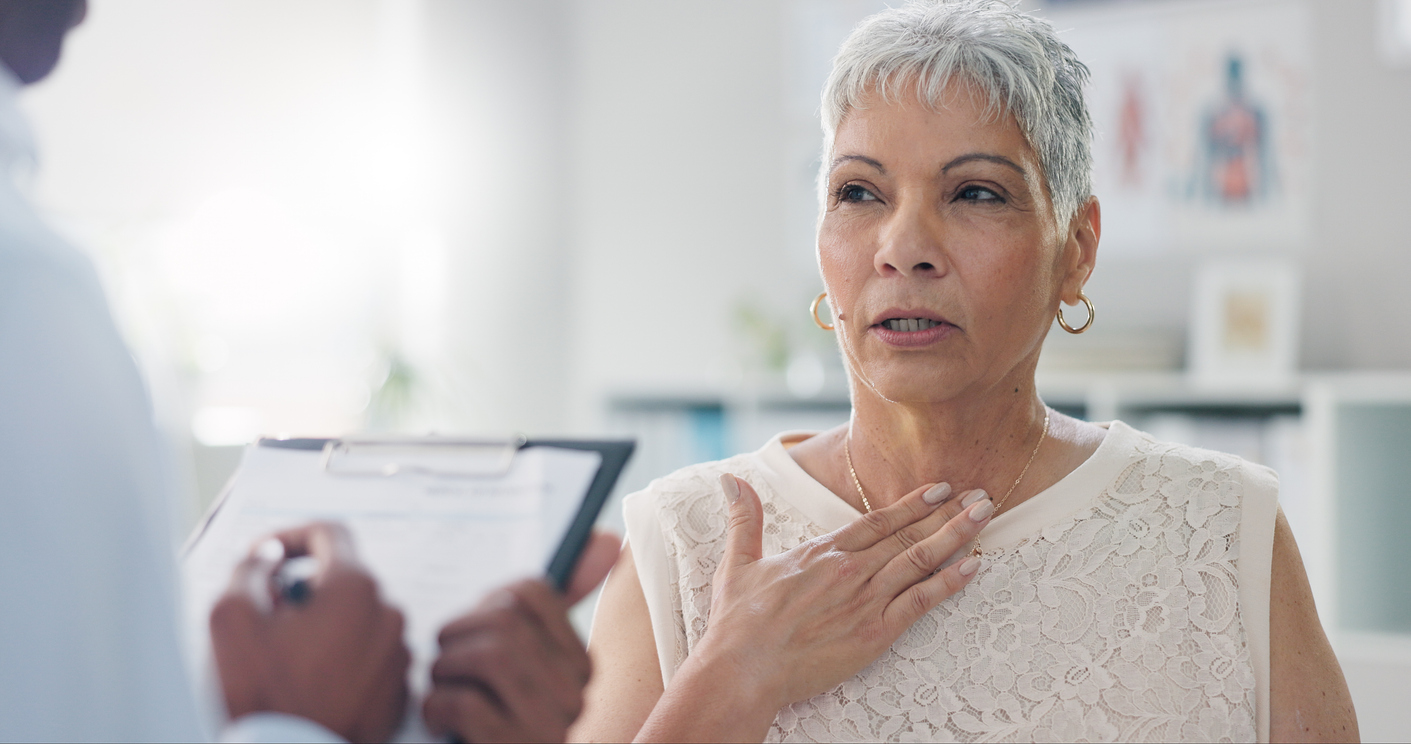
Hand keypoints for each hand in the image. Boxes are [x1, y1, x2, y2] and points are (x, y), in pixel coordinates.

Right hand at [210, 522, 409, 743]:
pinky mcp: (399, 691)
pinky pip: (369, 658)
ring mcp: (399, 655)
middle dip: (301, 590)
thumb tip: (267, 557)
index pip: (330, 533)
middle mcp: (389, 615)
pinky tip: (309, 686)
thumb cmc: (263, 698)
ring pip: (356, 620)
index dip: (290, 538)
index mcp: (356, 589)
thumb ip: (249, 569)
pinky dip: (341, 660)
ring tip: (286, 660)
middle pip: (342, 579)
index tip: (265, 560)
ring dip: (321, 627)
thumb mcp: (231, 618)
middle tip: (267, 620)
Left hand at [422, 530, 621, 743]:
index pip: (529, 593)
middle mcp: (574, 696)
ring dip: (444, 673)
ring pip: (490, 656)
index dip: (481, 607)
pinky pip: (466, 704)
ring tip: (443, 692)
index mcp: (578, 664)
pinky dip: (437, 708)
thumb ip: (555, 603)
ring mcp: (548, 727)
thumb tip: (606, 538)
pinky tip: (441, 723)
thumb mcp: (517, 656)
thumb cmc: (490, 712)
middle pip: (506, 622)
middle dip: (456, 638)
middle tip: (446, 666)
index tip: (472, 636)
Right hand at [693, 475, 990, 713]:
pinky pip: (920, 603)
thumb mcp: (738, 562)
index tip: (940, 488)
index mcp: (822, 552)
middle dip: (947, 513)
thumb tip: (731, 479)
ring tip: (984, 516)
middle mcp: (850, 570)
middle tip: (980, 495)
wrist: (743, 667)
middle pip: (908, 535)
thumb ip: (744, 518)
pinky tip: (973, 567)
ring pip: (919, 560)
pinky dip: (949, 583)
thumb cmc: (737, 622)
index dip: (912, 504)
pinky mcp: (875, 633)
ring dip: (956, 536)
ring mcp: (865, 600)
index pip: (877, 520)